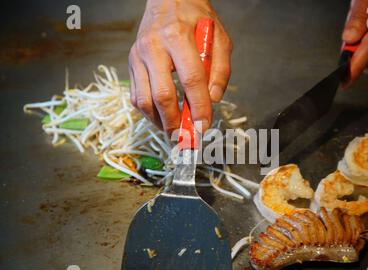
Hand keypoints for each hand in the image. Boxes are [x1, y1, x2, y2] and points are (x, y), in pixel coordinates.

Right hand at [129, 0, 231, 132]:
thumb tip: (213, 100)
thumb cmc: (195, 19)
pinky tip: (162, 118)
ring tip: (174, 133)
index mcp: (178, 37)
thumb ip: (220, 69)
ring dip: (159, 122)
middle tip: (186, 139)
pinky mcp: (131, 63)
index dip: (199, 107)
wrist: (167, 0)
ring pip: (143, 99)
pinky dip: (148, 112)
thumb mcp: (219, 37)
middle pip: (162, 95)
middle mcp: (153, 47)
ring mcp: (138, 56)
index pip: (191, 80)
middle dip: (175, 123)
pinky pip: (135, 96)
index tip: (204, 126)